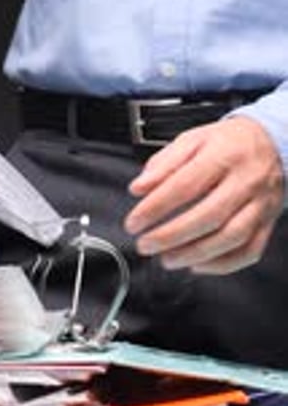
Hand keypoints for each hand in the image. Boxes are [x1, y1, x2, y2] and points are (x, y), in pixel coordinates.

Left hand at [125, 116, 284, 274]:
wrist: (272, 142)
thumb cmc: (227, 145)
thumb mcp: (192, 141)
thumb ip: (163, 164)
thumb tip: (139, 188)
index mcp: (223, 155)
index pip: (185, 185)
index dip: (155, 208)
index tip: (133, 223)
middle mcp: (246, 180)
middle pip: (209, 215)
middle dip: (171, 236)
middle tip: (146, 245)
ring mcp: (260, 204)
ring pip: (231, 238)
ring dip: (194, 255)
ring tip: (167, 259)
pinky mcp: (267, 223)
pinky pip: (249, 251)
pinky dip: (222, 265)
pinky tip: (197, 265)